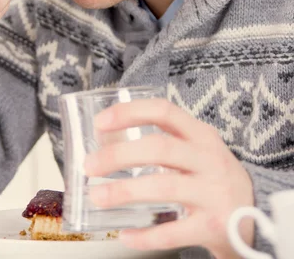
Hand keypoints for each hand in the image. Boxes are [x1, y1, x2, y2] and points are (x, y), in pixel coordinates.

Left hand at [85, 99, 253, 258]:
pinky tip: (124, 234)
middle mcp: (208, 159)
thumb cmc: (212, 176)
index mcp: (201, 134)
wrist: (255, 216)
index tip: (100, 123)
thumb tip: (108, 141)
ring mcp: (212, 192)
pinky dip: (144, 236)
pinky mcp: (213, 226)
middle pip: (159, 147)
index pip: (163, 111)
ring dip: (124, 192)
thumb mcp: (197, 149)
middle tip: (90, 166)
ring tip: (98, 196)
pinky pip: (172, 232)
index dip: (129, 113)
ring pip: (163, 187)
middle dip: (118, 155)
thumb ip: (164, 141)